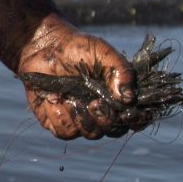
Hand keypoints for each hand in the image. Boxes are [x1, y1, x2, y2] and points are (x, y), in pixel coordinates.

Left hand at [17, 16, 133, 139]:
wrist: (45, 48)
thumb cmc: (78, 49)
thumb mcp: (103, 53)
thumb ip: (120, 71)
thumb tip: (128, 98)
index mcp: (119, 97)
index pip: (137, 118)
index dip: (137, 120)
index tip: (127, 112)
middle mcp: (103, 112)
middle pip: (114, 130)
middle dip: (105, 119)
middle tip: (95, 103)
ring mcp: (82, 119)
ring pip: (91, 133)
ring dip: (82, 117)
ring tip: (70, 97)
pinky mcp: (60, 122)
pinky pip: (65, 131)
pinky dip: (60, 115)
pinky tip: (53, 98)